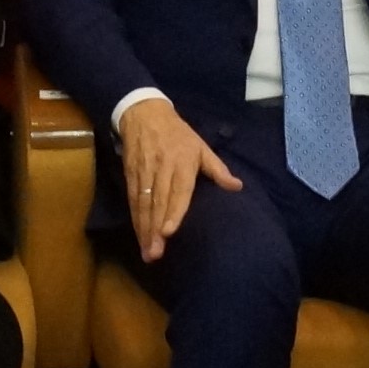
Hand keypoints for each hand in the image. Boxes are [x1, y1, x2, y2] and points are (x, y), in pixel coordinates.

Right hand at [114, 97, 244, 258]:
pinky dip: (135, 219)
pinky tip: (139, 235)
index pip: (177, 191)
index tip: (168, 232)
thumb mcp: (201, 146)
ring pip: (143, 204)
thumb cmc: (178, 134)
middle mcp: (162, 169)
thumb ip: (217, 169)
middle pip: (158, 202)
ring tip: (148, 251)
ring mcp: (144, 172)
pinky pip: (133, 200)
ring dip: (144, 229)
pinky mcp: (131, 174)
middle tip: (155, 253)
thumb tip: (237, 186)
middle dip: (155, 229)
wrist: (144, 113)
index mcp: (182, 162)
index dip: (172, 211)